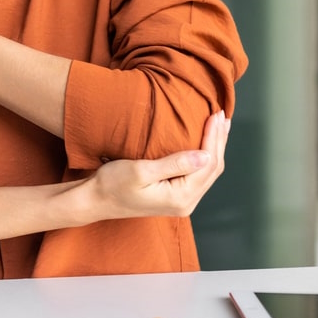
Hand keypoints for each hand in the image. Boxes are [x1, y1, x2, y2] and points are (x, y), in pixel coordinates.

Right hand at [88, 110, 228, 218]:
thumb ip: (175, 164)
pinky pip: (198, 175)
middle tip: (222, 116)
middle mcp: (186, 203)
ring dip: (214, 148)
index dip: (213, 137)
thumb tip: (205, 155)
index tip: (215, 114)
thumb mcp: (141, 171)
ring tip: (219, 127)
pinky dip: (204, 157)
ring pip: (207, 172)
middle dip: (219, 141)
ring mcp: (181, 202)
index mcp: (180, 197)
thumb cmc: (112, 184)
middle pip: (213, 169)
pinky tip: (204, 145)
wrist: (95, 200)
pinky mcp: (175, 197)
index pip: (207, 163)